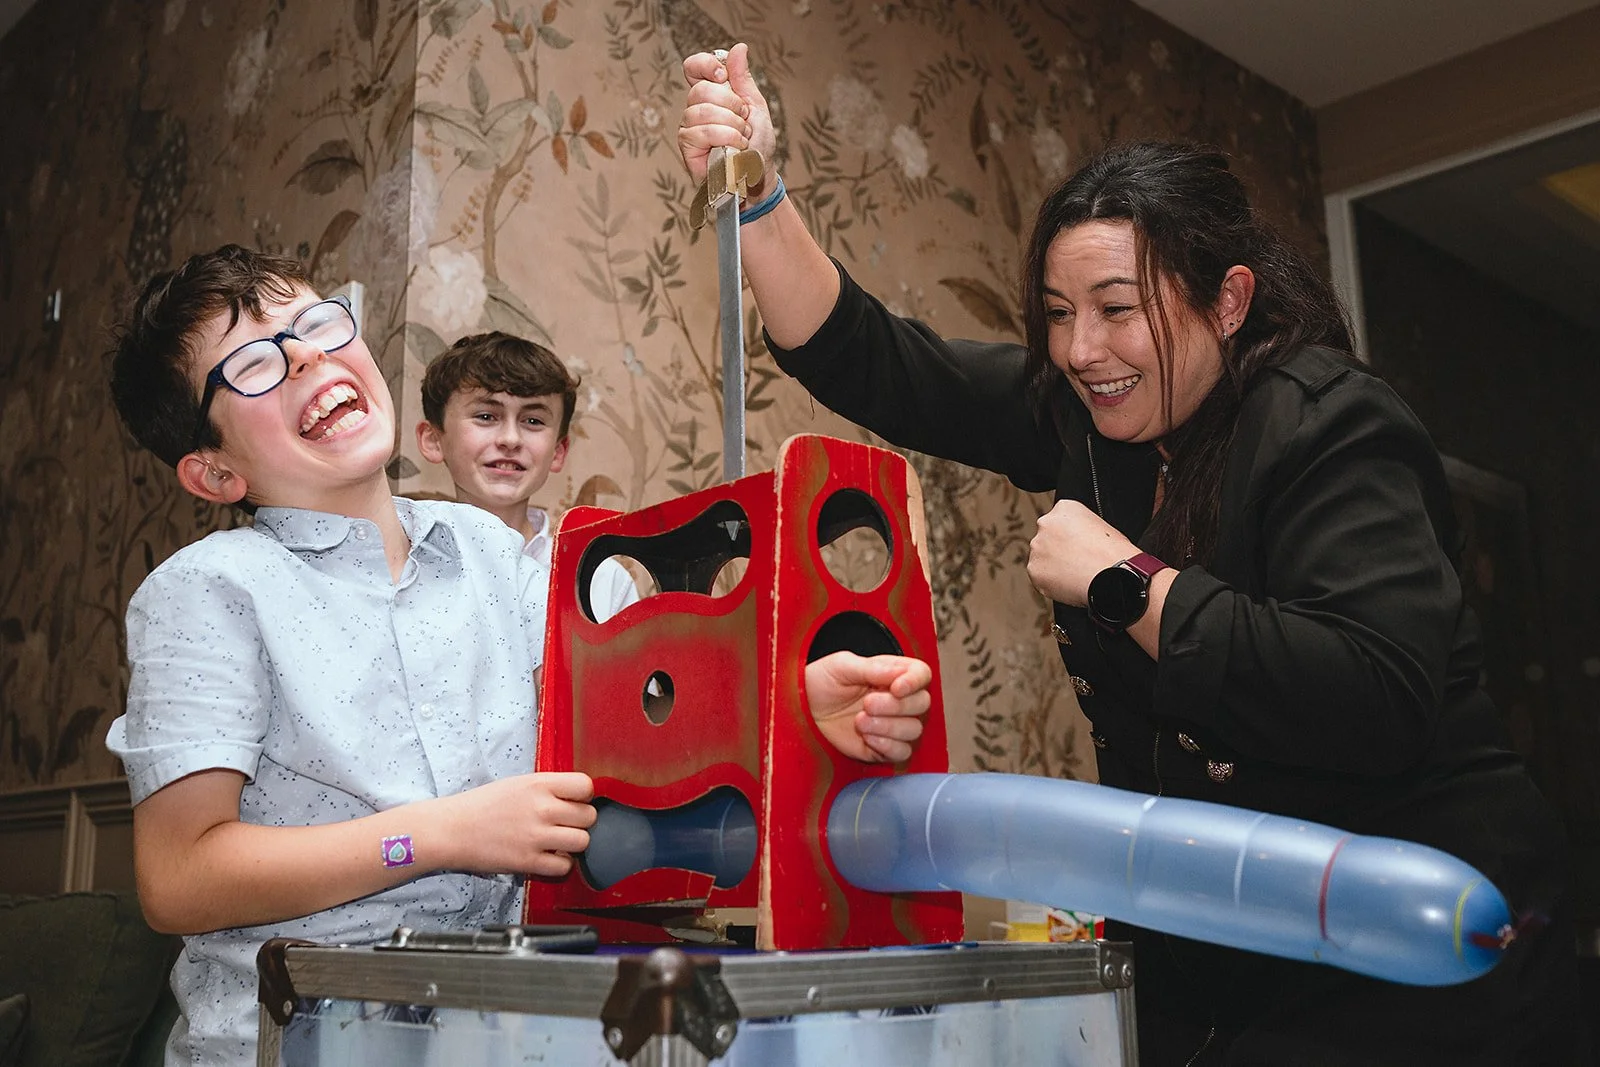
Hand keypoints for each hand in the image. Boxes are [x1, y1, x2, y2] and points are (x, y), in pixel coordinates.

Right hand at [438, 772, 595, 877]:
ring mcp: (536, 836)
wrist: (452, 829)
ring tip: (557, 842)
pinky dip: (560, 865)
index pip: (585, 786)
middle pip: (589, 816)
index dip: (584, 796)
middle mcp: (542, 808)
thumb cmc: (483, 805)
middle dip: (580, 821)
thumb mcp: (518, 784)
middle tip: (564, 824)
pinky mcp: (528, 861)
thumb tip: (578, 797)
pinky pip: (564, 866)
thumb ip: (548, 788)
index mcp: (539, 784)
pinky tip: (547, 857)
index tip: (575, 802)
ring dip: (573, 844)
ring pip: (582, 842)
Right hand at [679, 43, 777, 186]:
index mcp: (711, 94)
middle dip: (731, 104)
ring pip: (701, 111)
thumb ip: (743, 79)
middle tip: (744, 119)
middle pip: (700, 89)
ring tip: (742, 137)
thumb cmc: (757, 144)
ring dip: (731, 124)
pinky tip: (734, 147)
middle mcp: (695, 108)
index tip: (723, 76)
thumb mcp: (755, 105)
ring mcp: (689, 127)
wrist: (758, 174)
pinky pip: (701, 131)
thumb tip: (738, 48)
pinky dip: (725, 137)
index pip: (693, 67)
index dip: (704, 65)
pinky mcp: (687, 147)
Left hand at [805, 651, 931, 762]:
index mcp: (891, 673)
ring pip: (914, 729)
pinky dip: (887, 745)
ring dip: (889, 726)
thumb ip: (873, 668)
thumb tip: (900, 674)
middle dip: (896, 706)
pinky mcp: (882, 748)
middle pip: (922, 703)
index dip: (915, 682)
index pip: (921, 674)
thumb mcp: (842, 665)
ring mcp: (891, 724)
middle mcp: (897, 699)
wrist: (801, 710)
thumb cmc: (820, 682)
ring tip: (860, 720)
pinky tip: (866, 737)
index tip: (896, 688)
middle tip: (867, 704)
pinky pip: (902, 752)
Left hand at [1027, 500, 1137, 606]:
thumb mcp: (1101, 526)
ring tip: (1075, 574)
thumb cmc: (1113, 552)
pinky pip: (1040, 578)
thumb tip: (1077, 542)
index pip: (1059, 522)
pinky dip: (1051, 584)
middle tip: (1076, 562)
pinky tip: (1069, 584)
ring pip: (1042, 559)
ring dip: (1053, 567)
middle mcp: (1045, 524)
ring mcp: (1037, 547)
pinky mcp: (1034, 569)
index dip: (1069, 537)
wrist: (1112, 573)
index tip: (1077, 546)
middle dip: (1058, 551)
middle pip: (1047, 540)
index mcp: (1064, 509)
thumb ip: (1080, 529)